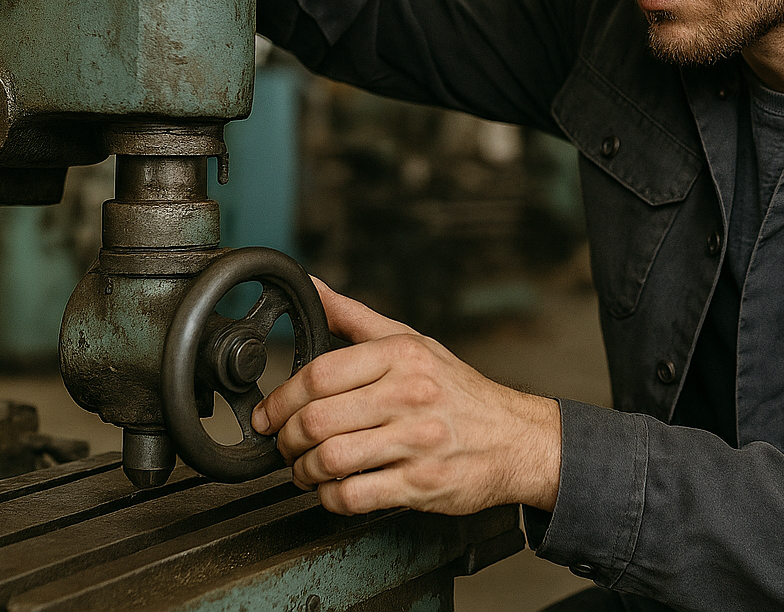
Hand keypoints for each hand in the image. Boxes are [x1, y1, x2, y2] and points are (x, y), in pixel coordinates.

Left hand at [253, 278, 561, 515]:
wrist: (515, 438)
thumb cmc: (458, 391)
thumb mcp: (410, 341)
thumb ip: (353, 317)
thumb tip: (310, 286)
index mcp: (401, 356)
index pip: (318, 375)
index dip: (279, 399)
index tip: (267, 413)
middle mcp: (409, 395)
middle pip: (316, 420)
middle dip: (285, 439)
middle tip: (282, 443)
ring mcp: (417, 441)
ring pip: (329, 460)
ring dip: (302, 470)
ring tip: (303, 468)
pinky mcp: (421, 483)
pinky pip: (353, 496)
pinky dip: (328, 497)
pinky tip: (331, 488)